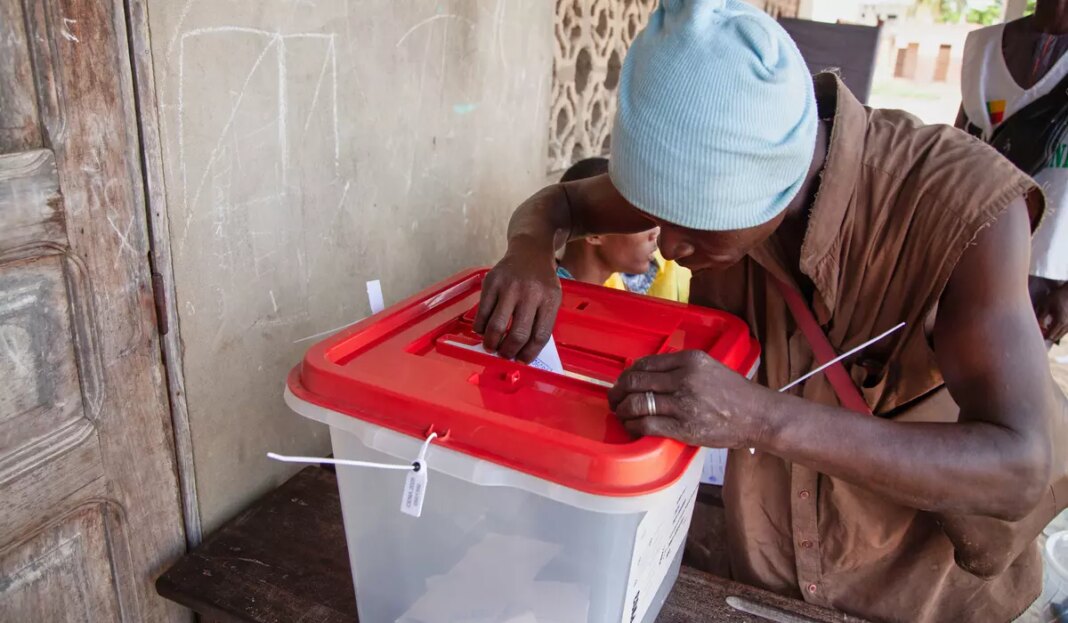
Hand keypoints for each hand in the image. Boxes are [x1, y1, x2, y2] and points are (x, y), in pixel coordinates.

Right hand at [473, 241, 561, 361]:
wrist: (530, 251)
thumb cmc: (541, 281)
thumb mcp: (551, 298)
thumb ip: (541, 321)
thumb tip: (523, 352)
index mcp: (550, 299)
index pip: (540, 336)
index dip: (529, 354)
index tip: (522, 360)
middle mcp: (530, 293)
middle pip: (518, 334)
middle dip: (509, 352)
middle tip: (504, 355)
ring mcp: (509, 286)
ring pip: (497, 326)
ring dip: (492, 343)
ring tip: (491, 347)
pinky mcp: (491, 282)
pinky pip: (482, 313)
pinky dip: (480, 328)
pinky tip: (483, 330)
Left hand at [607, 350, 774, 448]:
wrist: (757, 416)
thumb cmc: (735, 394)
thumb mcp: (709, 367)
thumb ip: (681, 367)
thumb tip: (649, 375)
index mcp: (689, 360)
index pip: (645, 363)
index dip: (628, 374)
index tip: (623, 382)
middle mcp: (684, 378)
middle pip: (635, 382)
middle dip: (618, 391)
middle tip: (614, 399)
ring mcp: (682, 403)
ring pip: (637, 403)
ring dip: (623, 409)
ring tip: (621, 413)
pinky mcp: (683, 427)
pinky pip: (647, 424)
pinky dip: (633, 425)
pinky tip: (632, 426)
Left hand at [1036, 282, 1067, 342]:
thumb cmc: (1056, 297)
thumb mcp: (1045, 306)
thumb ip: (1040, 317)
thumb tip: (1036, 326)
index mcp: (1060, 322)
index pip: (1049, 336)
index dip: (1041, 336)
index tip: (1035, 331)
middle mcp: (1066, 326)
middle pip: (1054, 338)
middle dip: (1046, 335)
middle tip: (1039, 330)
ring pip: (1059, 335)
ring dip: (1052, 333)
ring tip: (1045, 326)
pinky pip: (1063, 331)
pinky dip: (1057, 330)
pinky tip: (1051, 324)